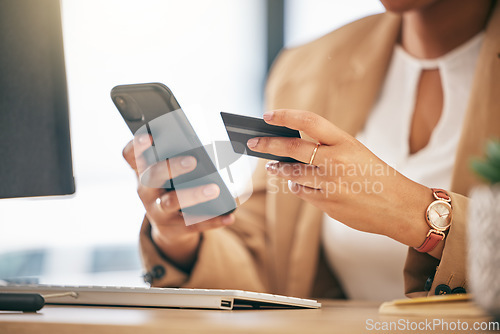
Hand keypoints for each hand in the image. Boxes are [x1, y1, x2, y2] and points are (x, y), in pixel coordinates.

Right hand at [122, 134, 234, 269]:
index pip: (131, 156)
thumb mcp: (167, 174)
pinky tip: (228, 217)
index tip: (148, 136)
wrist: (168, 226)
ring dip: (193, 194)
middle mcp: (145, 190)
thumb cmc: (171, 188)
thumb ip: (175, 159)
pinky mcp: (172, 228)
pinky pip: (193, 224)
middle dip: (171, 167)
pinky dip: (212, 220)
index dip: (136, 146)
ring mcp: (157, 211)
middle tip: (192, 161)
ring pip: (171, 202)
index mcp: (143, 172)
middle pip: (152, 176)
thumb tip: (204, 147)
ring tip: (215, 189)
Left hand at [247, 109, 433, 251]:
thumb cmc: (376, 175)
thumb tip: (290, 150)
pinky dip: (297, 187)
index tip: (267, 115)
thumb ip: (326, 148)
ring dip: (279, 170)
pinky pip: (302, 192)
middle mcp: (336, 161)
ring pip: (292, 174)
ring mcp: (330, 185)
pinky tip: (296, 184)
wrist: (399, 207)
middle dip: (267, 145)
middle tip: (253, 142)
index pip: (309, 121)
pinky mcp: (327, 204)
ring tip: (272, 167)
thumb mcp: (356, 152)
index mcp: (345, 142)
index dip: (285, 115)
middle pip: (291, 149)